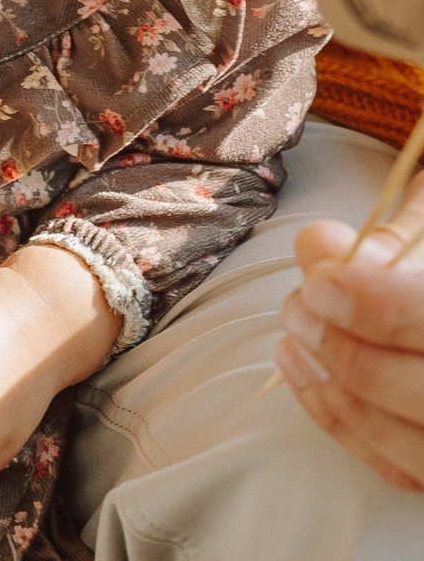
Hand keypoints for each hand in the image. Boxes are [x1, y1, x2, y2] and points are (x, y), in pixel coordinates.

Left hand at [278, 172, 423, 490]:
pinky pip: (391, 467)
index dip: (375, 305)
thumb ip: (387, 240)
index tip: (320, 282)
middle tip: (298, 307)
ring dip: (331, 386)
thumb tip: (317, 247)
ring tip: (294, 334)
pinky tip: (301, 369)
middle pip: (420, 392)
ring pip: (400, 439)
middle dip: (345, 349)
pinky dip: (335, 419)